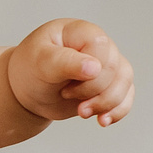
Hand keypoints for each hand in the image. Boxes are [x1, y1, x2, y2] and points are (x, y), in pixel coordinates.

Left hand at [8, 18, 133, 125]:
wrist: (26, 90)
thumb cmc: (30, 69)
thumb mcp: (39, 62)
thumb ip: (65, 62)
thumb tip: (95, 68)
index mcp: (80, 32)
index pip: (101, 46)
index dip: (88, 70)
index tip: (63, 83)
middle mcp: (99, 45)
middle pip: (115, 67)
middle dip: (93, 90)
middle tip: (66, 95)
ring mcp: (107, 65)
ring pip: (125, 82)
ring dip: (107, 103)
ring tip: (82, 113)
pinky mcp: (110, 85)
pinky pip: (126, 97)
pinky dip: (117, 111)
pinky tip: (102, 121)